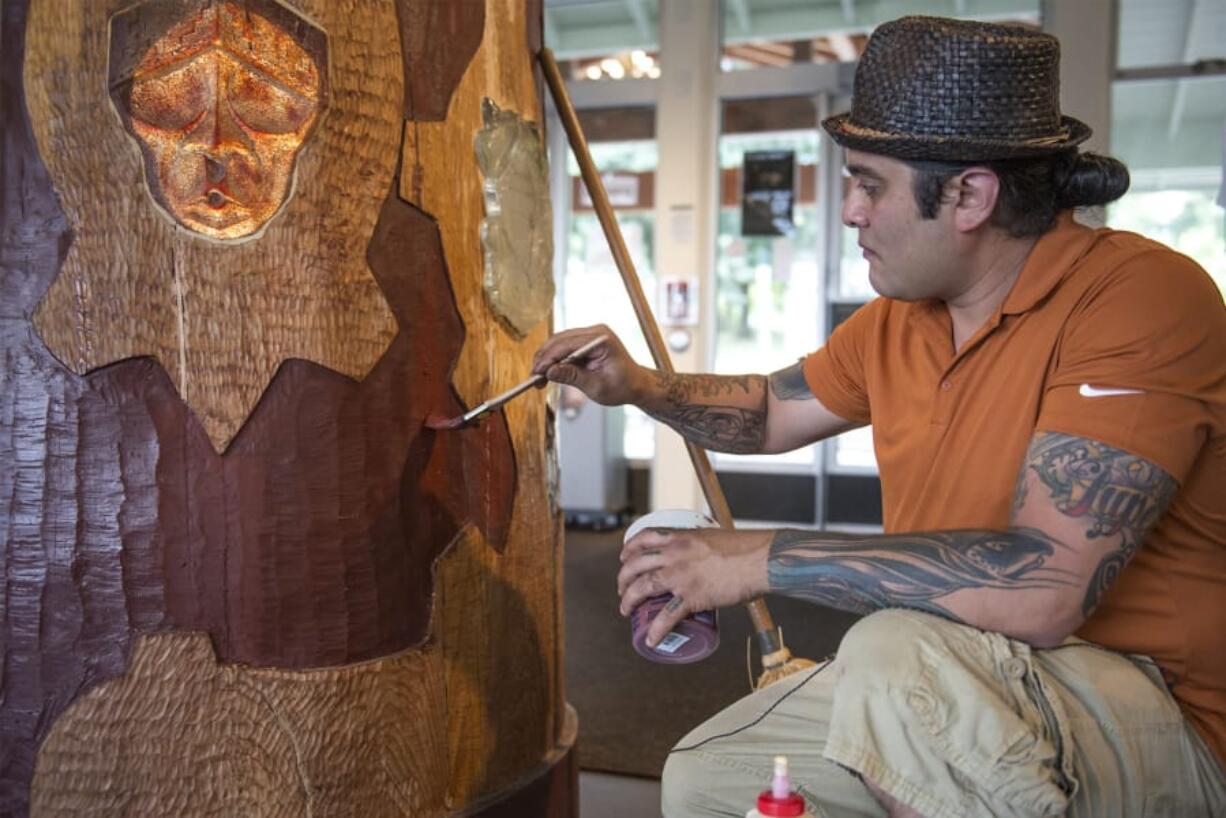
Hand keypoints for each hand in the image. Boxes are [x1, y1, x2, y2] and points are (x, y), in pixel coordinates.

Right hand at [531, 325, 648, 406]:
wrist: (636, 385)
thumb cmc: (623, 386)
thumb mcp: (596, 386)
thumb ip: (572, 377)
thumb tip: (549, 372)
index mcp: (602, 339)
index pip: (567, 344)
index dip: (548, 358)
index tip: (536, 373)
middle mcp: (596, 332)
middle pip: (560, 340)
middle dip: (544, 358)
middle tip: (534, 377)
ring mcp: (591, 335)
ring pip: (559, 343)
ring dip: (547, 359)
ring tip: (538, 378)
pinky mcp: (586, 342)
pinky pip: (565, 347)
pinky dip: (555, 359)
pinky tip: (547, 373)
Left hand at [617, 527, 771, 647]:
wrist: (761, 560)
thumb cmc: (745, 548)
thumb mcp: (714, 537)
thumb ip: (702, 545)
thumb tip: (702, 556)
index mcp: (680, 537)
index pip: (644, 537)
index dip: (629, 548)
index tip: (624, 557)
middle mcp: (675, 554)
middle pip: (636, 564)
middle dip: (623, 578)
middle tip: (622, 589)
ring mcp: (681, 575)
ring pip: (642, 587)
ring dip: (628, 600)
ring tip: (625, 610)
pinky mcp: (693, 596)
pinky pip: (667, 616)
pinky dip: (656, 630)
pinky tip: (650, 639)